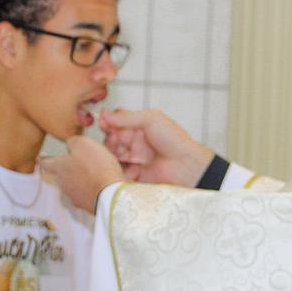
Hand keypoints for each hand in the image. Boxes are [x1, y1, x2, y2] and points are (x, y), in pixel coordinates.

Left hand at [39, 135, 124, 212]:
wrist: (111, 194)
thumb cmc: (96, 167)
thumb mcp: (84, 144)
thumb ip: (73, 142)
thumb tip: (71, 145)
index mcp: (59, 168)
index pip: (46, 163)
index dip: (44, 159)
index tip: (41, 157)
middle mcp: (63, 184)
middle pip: (62, 174)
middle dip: (70, 168)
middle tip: (82, 161)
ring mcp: (74, 197)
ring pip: (75, 184)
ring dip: (82, 179)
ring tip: (97, 172)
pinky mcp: (87, 205)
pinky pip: (87, 194)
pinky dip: (92, 189)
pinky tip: (103, 184)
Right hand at [99, 108, 213, 186]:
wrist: (186, 167)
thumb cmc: (175, 141)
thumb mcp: (152, 119)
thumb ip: (127, 117)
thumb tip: (104, 114)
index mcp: (138, 127)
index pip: (115, 123)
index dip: (108, 124)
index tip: (105, 125)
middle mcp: (134, 143)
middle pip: (111, 140)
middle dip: (110, 140)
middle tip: (116, 141)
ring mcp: (133, 159)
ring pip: (112, 157)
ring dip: (112, 156)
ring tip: (122, 156)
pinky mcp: (133, 175)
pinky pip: (118, 173)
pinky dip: (118, 170)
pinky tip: (128, 168)